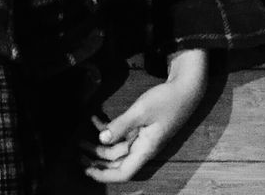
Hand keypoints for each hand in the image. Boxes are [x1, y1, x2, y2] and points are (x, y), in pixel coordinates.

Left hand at [81, 49, 206, 182]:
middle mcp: (144, 148)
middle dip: (97, 160)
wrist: (186, 88)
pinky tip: (96, 119)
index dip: (105, 175)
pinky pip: (123, 135)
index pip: (124, 173)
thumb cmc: (167, 100)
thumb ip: (121, 125)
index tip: (87, 170)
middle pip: (117, 162)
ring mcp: (143, 138)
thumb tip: (102, 140)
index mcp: (146, 149)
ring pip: (118, 148)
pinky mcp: (143, 128)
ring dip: (100, 144)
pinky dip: (109, 129)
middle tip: (78, 153)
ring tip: (82, 138)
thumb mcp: (141, 111)